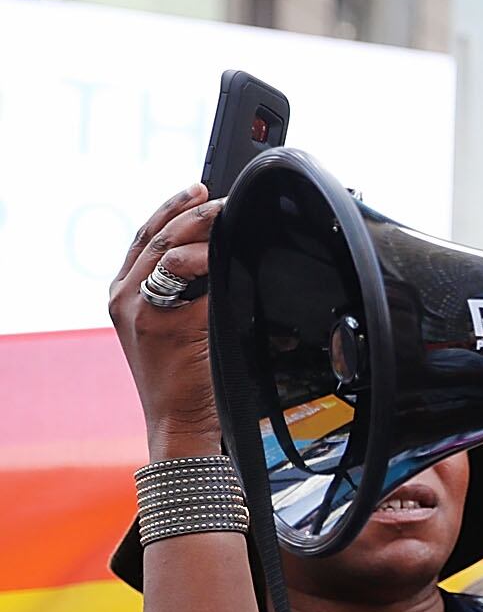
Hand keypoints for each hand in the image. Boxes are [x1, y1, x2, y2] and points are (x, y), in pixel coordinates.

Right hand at [105, 183, 223, 460]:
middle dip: (191, 211)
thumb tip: (223, 256)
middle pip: (156, 237)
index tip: (199, 189)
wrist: (181, 422)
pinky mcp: (163, 325)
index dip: (172, 208)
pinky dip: (212, 266)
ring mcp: (139, 310)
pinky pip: (193, 285)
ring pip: (168, 252)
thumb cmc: (189, 378)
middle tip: (221, 198)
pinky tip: (230, 257)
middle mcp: (123, 297)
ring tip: (225, 216)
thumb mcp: (180, 325)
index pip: (146, 237)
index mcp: (125, 294)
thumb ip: (190, 291)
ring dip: (201, 230)